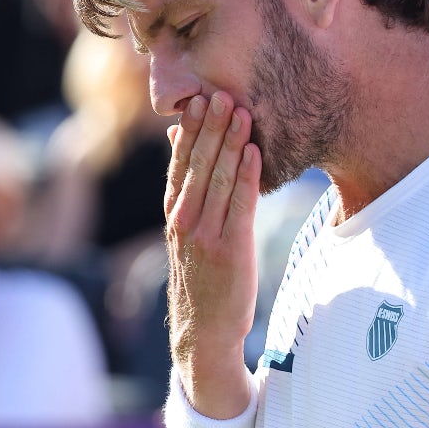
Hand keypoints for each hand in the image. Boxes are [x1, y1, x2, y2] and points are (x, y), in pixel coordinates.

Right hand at [165, 91, 262, 417]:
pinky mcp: (230, 249)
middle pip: (198, 165)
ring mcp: (206, 235)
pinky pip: (240, 205)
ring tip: (241, 112)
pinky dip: (247, 176)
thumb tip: (189, 152)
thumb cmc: (201, 282)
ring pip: (219, 179)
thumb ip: (189, 197)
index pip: (180, 164)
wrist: (204, 334)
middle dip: (211, 128)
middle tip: (221, 94)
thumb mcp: (187, 238)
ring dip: (231, 143)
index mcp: (174, 216)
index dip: (191, 132)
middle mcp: (185, 221)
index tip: (198, 100)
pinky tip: (254, 152)